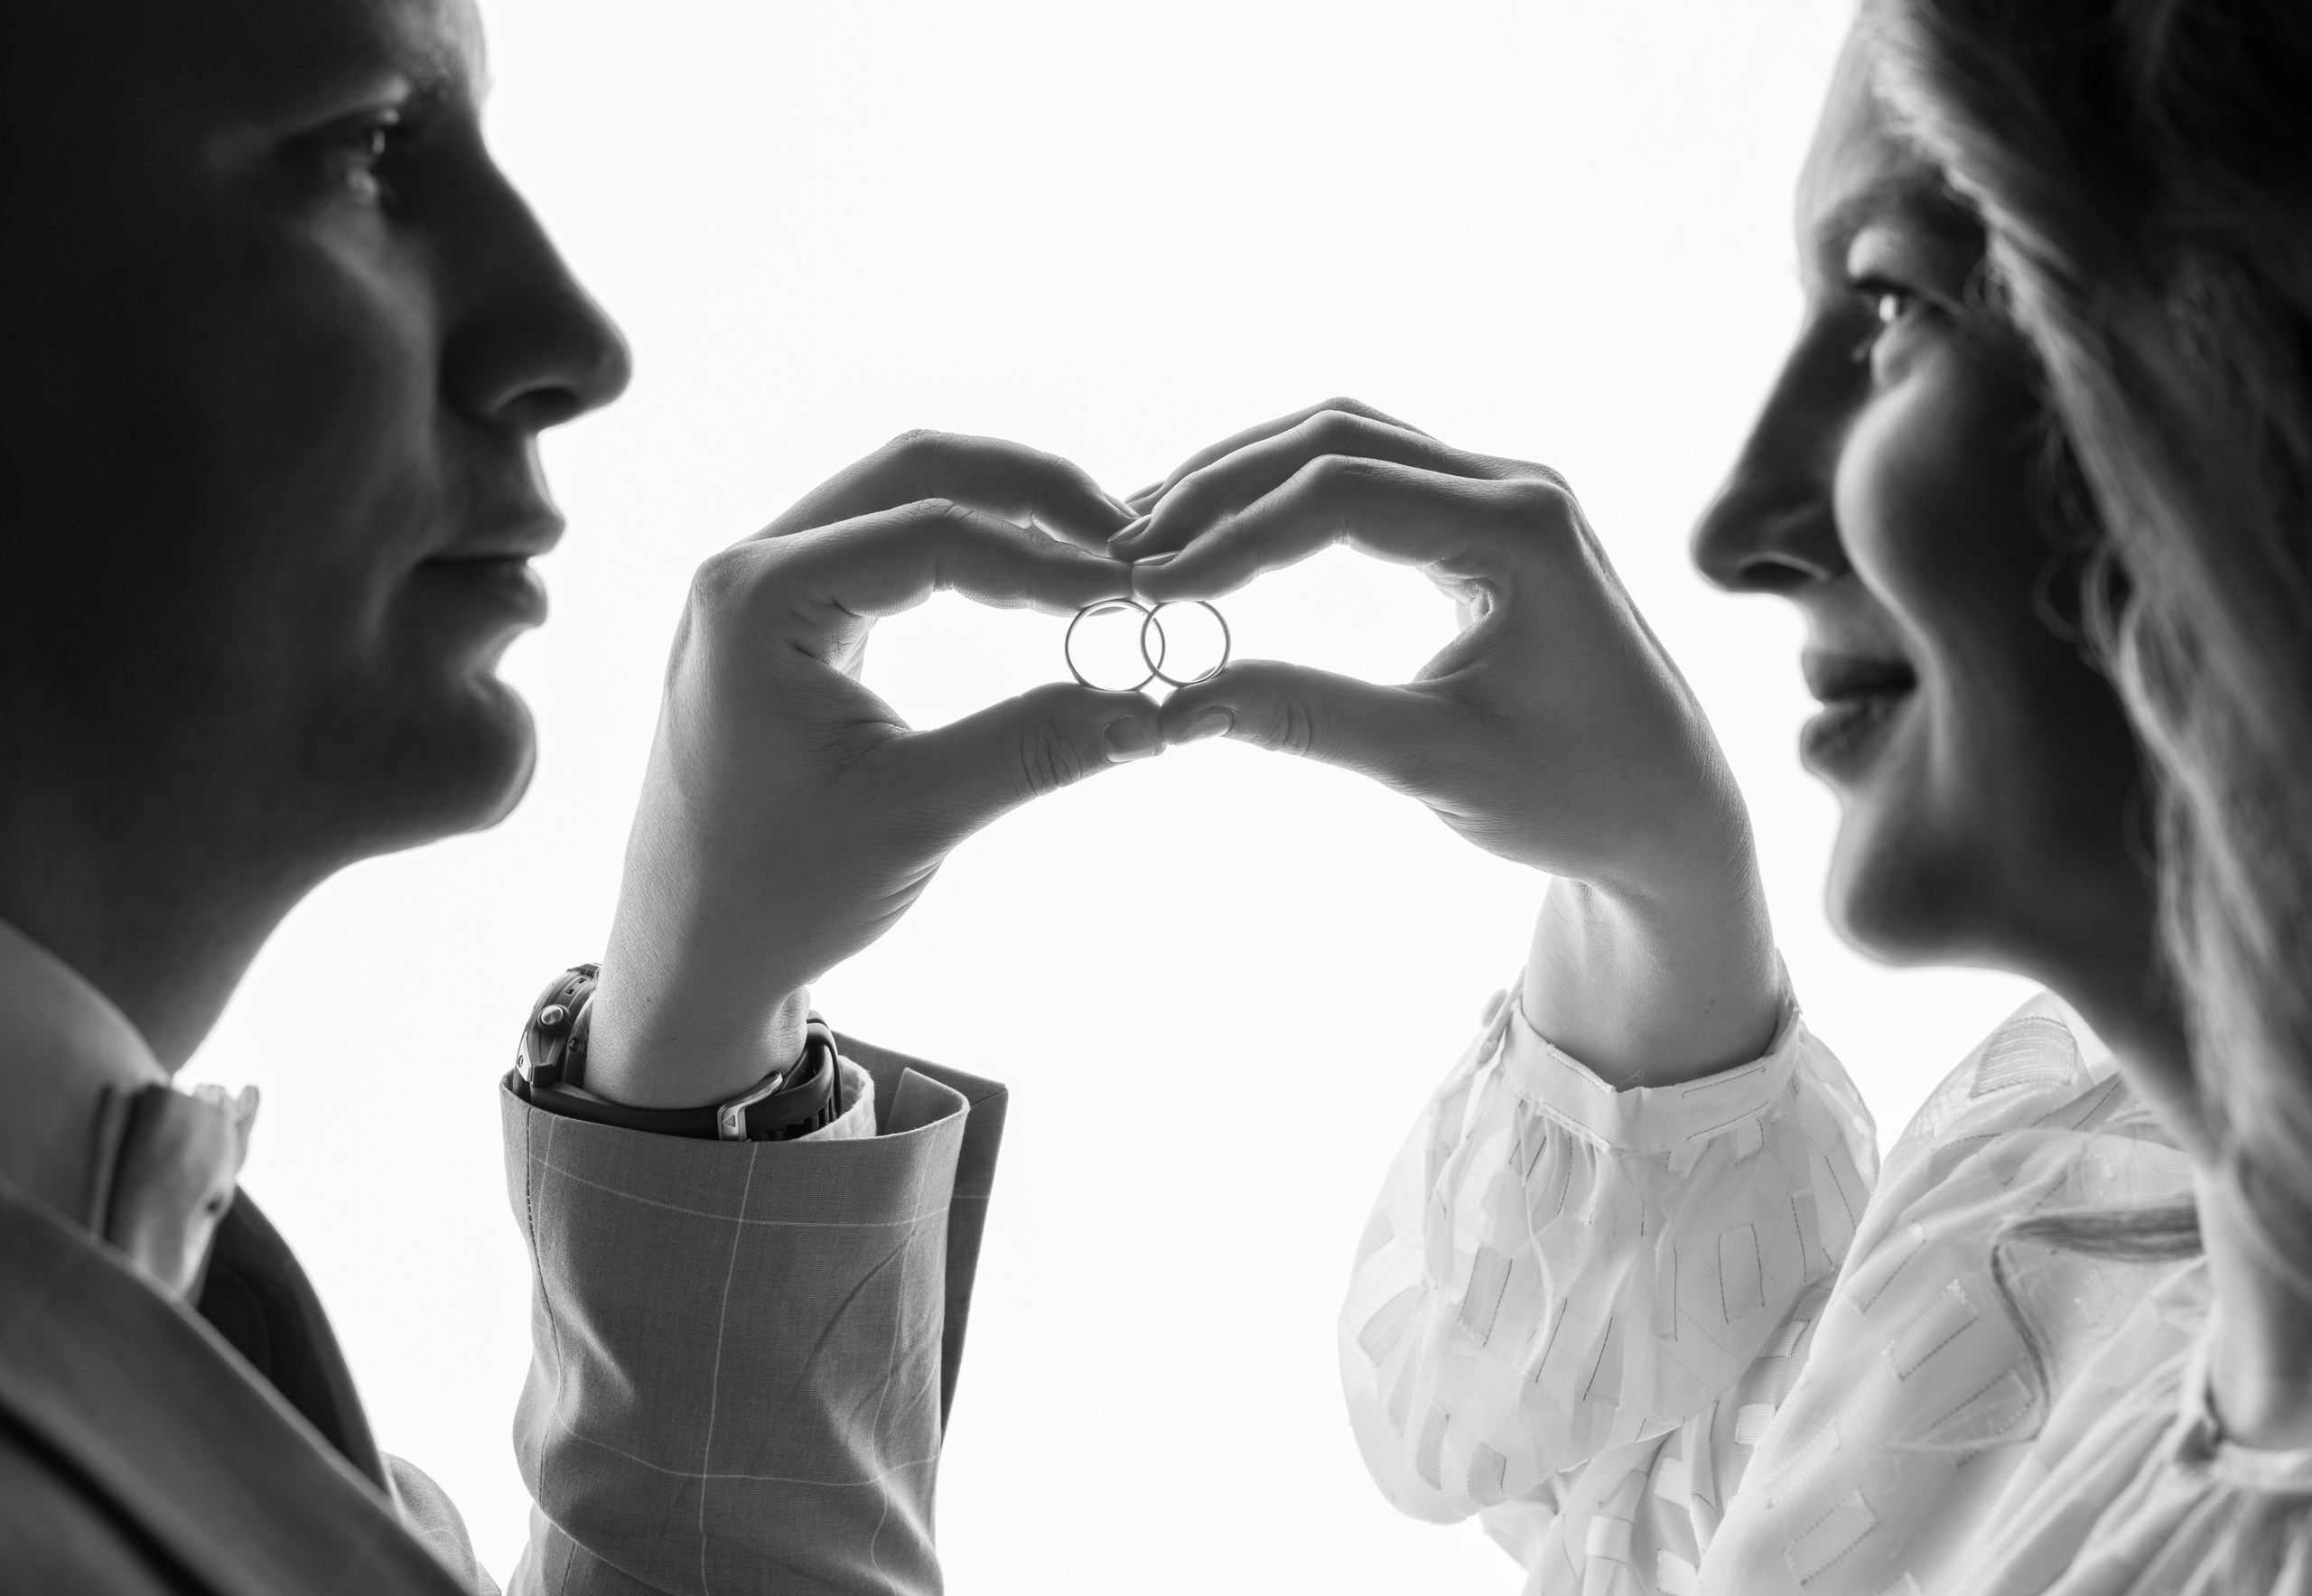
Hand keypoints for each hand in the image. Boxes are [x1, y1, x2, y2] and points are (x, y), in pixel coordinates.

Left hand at [584, 433, 1164, 1109]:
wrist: (691, 950)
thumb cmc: (778, 891)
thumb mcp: (917, 815)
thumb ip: (1034, 748)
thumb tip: (1153, 709)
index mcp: (757, 599)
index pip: (931, 533)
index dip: (1044, 558)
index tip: (1128, 595)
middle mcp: (748, 567)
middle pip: (911, 469)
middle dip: (1029, 489)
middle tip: (1126, 535)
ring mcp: (759, 586)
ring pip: (897, 494)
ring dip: (999, 509)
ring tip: (1093, 551)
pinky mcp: (782, 617)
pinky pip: (882, 545)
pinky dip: (962, 549)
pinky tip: (1029, 581)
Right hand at [1119, 400, 1777, 1082]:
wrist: (1668, 812)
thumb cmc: (1578, 796)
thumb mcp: (1436, 763)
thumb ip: (1310, 718)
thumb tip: (1180, 697)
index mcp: (1521, 529)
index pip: (1342, 494)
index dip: (1233, 536)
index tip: (1152, 590)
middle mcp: (1514, 486)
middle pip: (1335, 439)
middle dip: (1221, 488)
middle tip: (1128, 552)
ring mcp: (1500, 495)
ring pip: (1345, 444)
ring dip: (1245, 482)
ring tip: (1155, 537)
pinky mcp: (1481, 522)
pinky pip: (1369, 479)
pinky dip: (1285, 501)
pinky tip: (1223, 541)